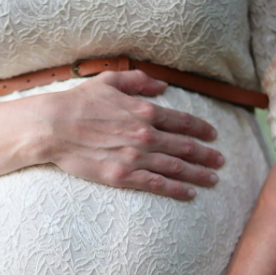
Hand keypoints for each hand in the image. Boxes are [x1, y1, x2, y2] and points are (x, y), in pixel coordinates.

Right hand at [38, 69, 225, 200]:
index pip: (182, 122)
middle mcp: (146, 135)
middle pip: (185, 147)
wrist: (54, 127)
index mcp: (144, 111)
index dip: (201, 129)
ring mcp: (136, 157)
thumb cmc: (77, 103)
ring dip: (198, 174)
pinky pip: (157, 184)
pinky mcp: (123, 176)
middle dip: (207, 155)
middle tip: (221, 161)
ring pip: (176, 167)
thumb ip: (138, 81)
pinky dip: (177, 189)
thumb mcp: (108, 81)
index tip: (213, 135)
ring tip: (213, 179)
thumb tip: (162, 86)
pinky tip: (190, 193)